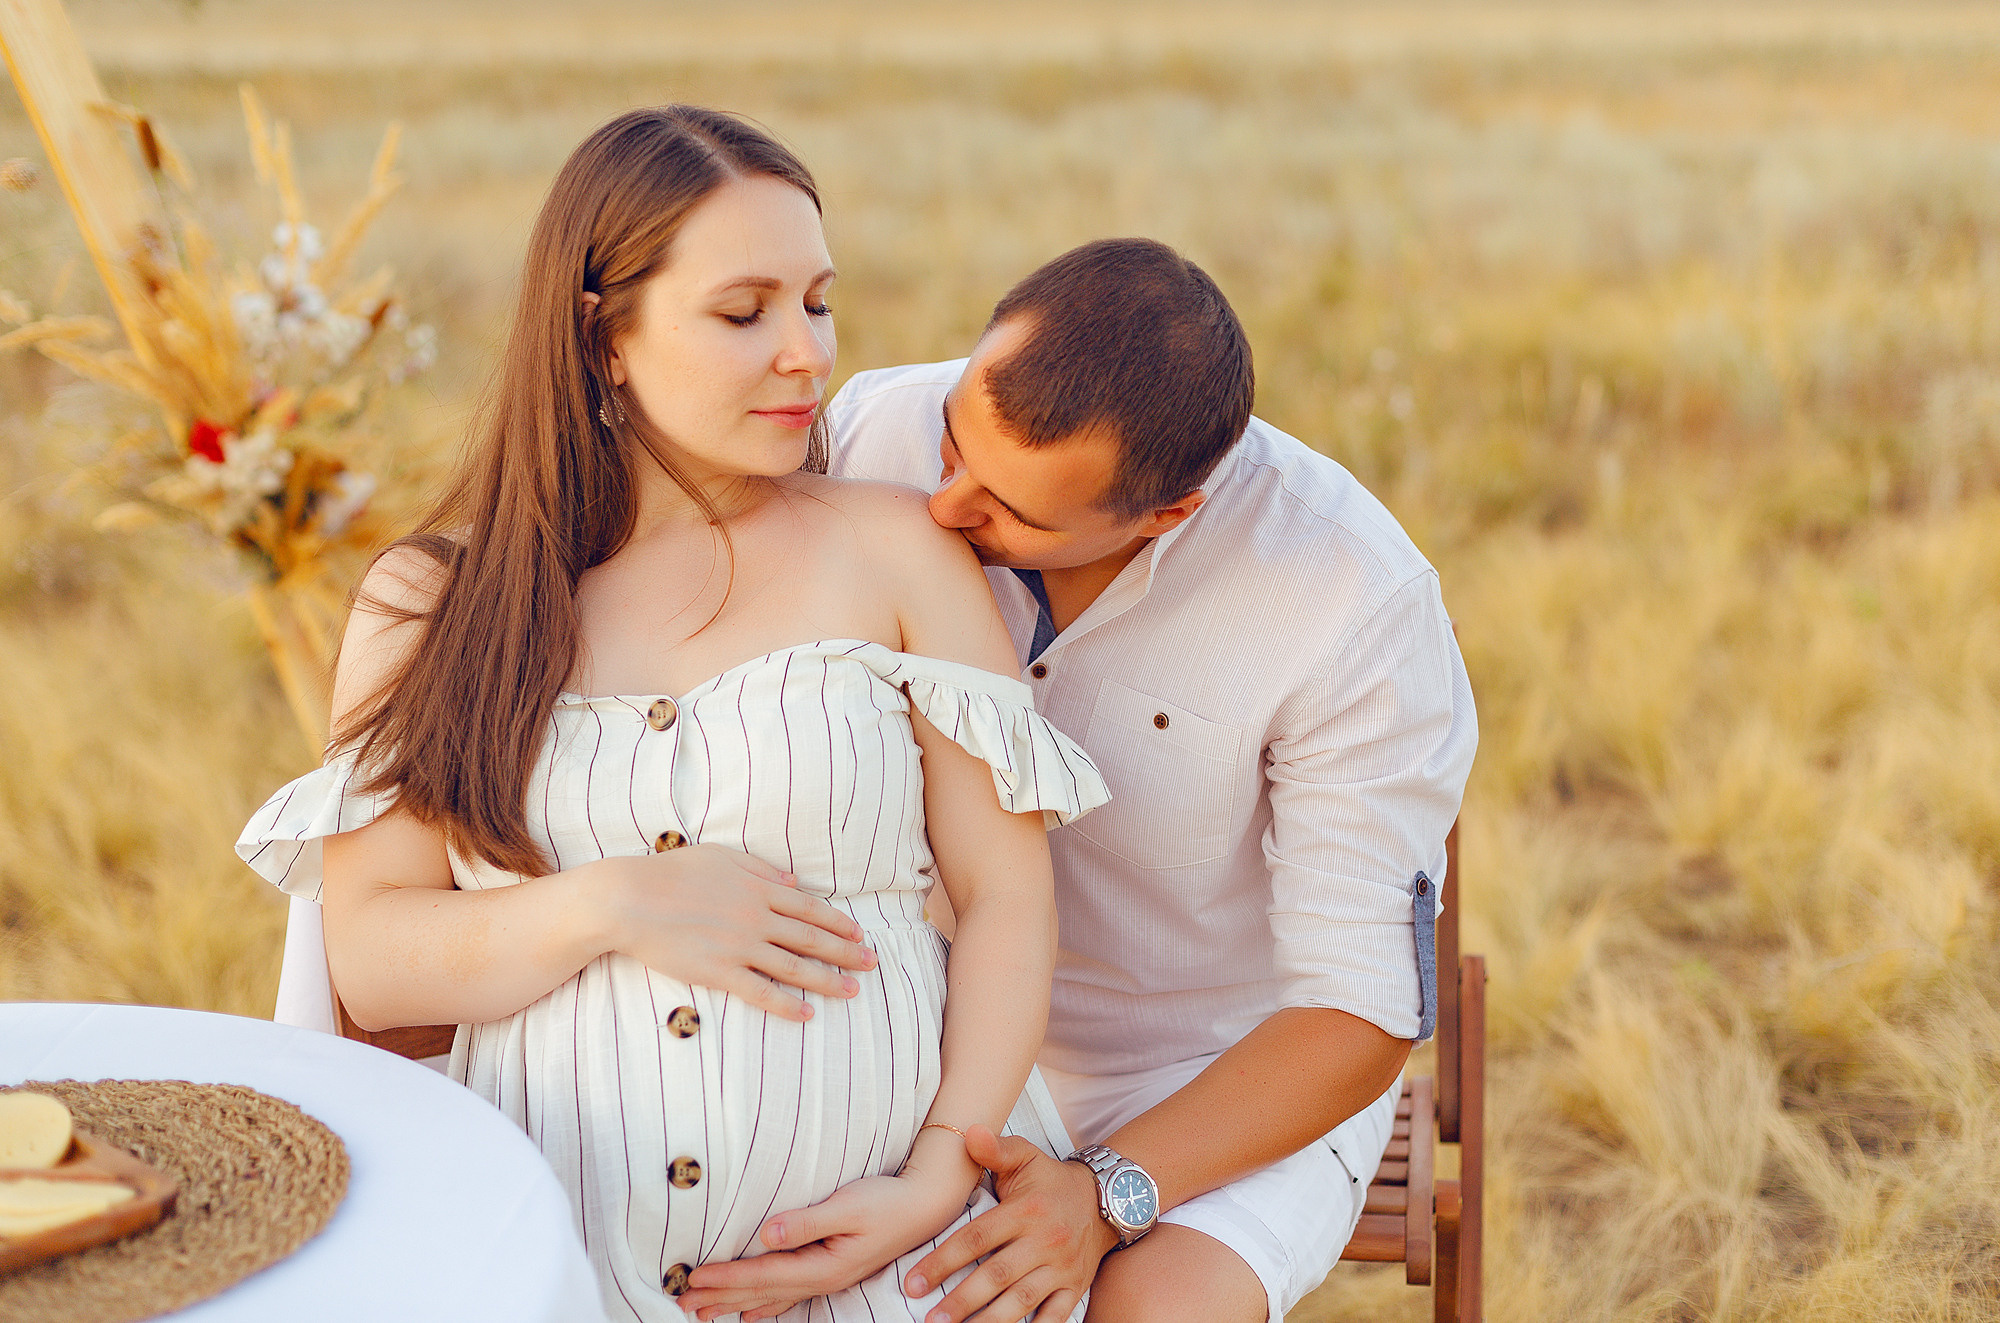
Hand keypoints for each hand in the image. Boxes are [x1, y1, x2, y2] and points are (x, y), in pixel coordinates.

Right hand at [595, 846, 876, 1020]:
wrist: (630, 900)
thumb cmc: (671, 873)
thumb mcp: (720, 856)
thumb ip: (760, 867)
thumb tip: (793, 879)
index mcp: (759, 888)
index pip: (810, 908)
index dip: (838, 923)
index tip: (858, 934)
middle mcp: (757, 918)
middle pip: (811, 938)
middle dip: (846, 953)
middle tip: (872, 964)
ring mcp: (740, 946)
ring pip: (795, 967)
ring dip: (828, 981)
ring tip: (852, 991)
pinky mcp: (719, 972)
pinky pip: (761, 992)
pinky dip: (787, 1005)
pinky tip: (807, 1015)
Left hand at [677, 1160, 969, 1320]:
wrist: (926, 1205)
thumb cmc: (888, 1200)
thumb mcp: (850, 1205)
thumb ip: (807, 1221)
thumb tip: (767, 1233)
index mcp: (824, 1265)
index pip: (763, 1274)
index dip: (725, 1277)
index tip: (692, 1278)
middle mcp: (822, 1278)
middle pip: (760, 1292)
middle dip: (720, 1296)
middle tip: (680, 1301)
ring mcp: (827, 1277)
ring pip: (770, 1296)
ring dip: (734, 1303)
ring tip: (702, 1311)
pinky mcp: (831, 1270)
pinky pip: (788, 1295)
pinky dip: (763, 1305)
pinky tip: (750, 1314)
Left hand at [902, 1126, 1116, 1322]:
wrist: (1107, 1199)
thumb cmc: (1052, 1181)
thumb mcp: (1026, 1157)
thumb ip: (995, 1149)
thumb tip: (968, 1132)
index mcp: (1025, 1211)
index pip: (976, 1238)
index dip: (942, 1262)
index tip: (914, 1283)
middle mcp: (1044, 1241)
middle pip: (995, 1277)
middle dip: (960, 1301)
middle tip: (930, 1319)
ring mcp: (1061, 1269)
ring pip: (1021, 1302)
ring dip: (988, 1321)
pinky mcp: (1074, 1288)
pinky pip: (1054, 1317)